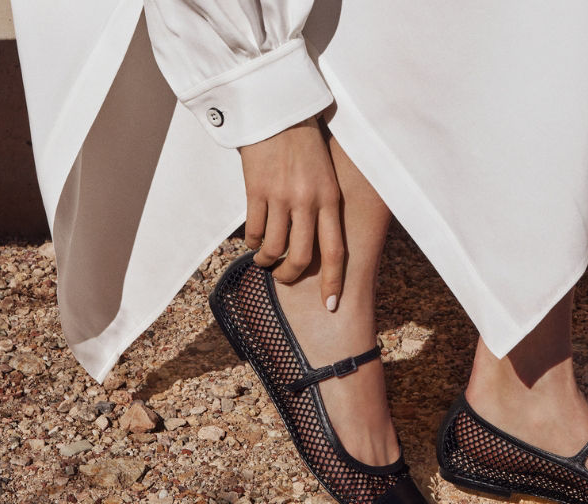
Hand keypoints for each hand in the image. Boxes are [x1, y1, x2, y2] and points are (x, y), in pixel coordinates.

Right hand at [237, 117, 344, 310]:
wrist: (278, 111)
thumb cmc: (304, 143)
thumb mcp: (325, 173)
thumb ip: (324, 204)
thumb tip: (319, 239)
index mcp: (330, 198)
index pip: (336, 251)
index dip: (333, 283)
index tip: (332, 306)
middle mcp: (308, 201)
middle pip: (301, 257)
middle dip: (290, 275)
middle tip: (283, 277)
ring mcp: (280, 196)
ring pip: (272, 247)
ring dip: (266, 260)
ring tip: (262, 259)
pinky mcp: (256, 190)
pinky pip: (253, 229)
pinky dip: (250, 242)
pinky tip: (251, 240)